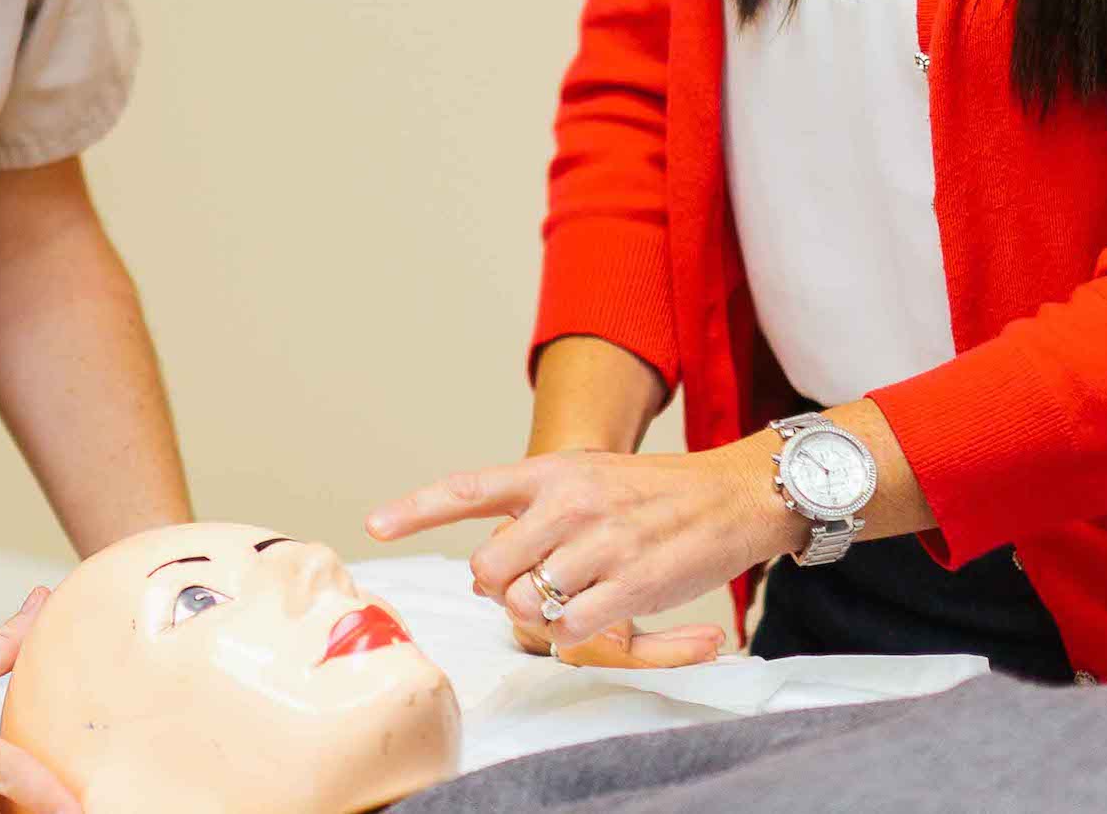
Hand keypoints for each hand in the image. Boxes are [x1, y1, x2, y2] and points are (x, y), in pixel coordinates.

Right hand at [0, 591, 81, 813]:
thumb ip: (6, 641)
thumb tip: (45, 602)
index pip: (17, 776)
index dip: (53, 797)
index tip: (81, 809)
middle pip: (18, 807)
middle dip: (49, 798)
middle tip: (84, 785)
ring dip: (22, 801)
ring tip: (53, 787)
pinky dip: (2, 803)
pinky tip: (14, 792)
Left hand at [365, 443, 797, 664]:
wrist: (732, 494)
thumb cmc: (652, 493)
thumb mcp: (586, 479)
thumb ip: (533, 514)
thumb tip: (484, 573)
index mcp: (551, 472)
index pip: (468, 488)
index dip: (416, 508)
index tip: (374, 524)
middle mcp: (568, 503)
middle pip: (489, 568)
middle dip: (501, 588)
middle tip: (534, 584)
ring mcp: (600, 544)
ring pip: (528, 602)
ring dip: (542, 613)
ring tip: (576, 595)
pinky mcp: (633, 584)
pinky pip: (571, 629)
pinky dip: (573, 634)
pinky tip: (595, 616)